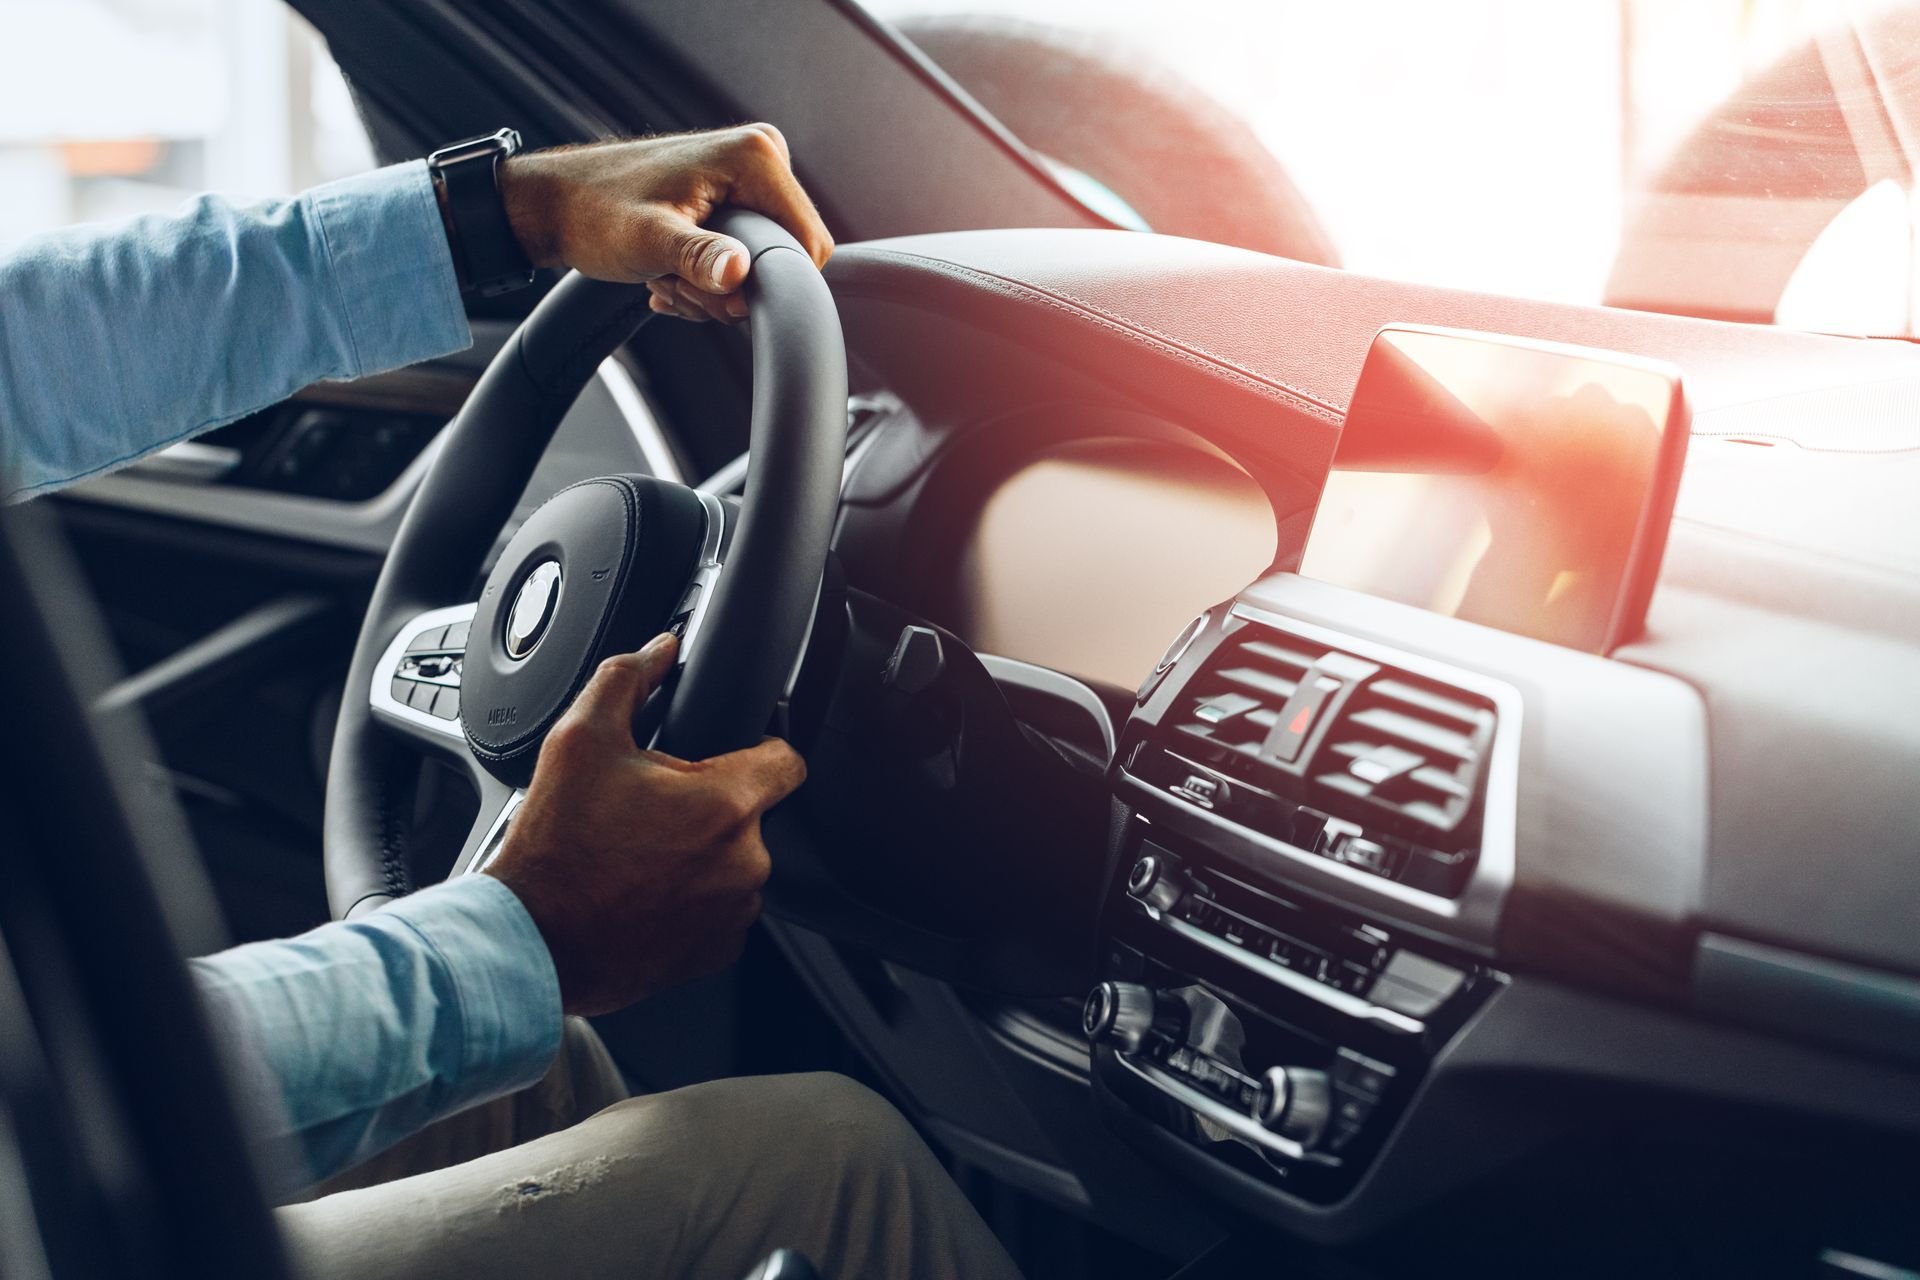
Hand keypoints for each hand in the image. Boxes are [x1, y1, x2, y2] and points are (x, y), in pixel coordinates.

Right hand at [484, 634, 806, 1015]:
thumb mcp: (580, 740)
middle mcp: (745, 861)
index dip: (760, 747)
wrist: (531, 939)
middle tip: (652, 811)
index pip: (788, 760)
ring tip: (641, 855)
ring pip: (735, 863)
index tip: (730, 755)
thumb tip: (659, 650)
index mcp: (727, 804)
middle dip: (709, 806)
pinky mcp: (717, 951)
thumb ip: (627, 679)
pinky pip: (721, 911)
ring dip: (702, 855)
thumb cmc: (556, 849)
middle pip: (751, 813)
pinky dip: (693, 900)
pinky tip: (645, 892)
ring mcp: (734, 911)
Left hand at [499, 124, 832, 323]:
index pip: (809, 244)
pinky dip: (708, 278)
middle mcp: (761, 157)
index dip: (768, 284)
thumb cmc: (592, 212)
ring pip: (763, 263)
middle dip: (734, 289)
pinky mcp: (733, 192)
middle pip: (786, 256)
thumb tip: (738, 272)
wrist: (555, 203)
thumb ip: (698, 256)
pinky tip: (672, 274)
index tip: (716, 292)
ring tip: (669, 277)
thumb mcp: (648, 241)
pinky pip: (745, 254)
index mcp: (755, 157)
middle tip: (680, 285)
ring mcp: (747, 174)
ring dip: (715, 289)